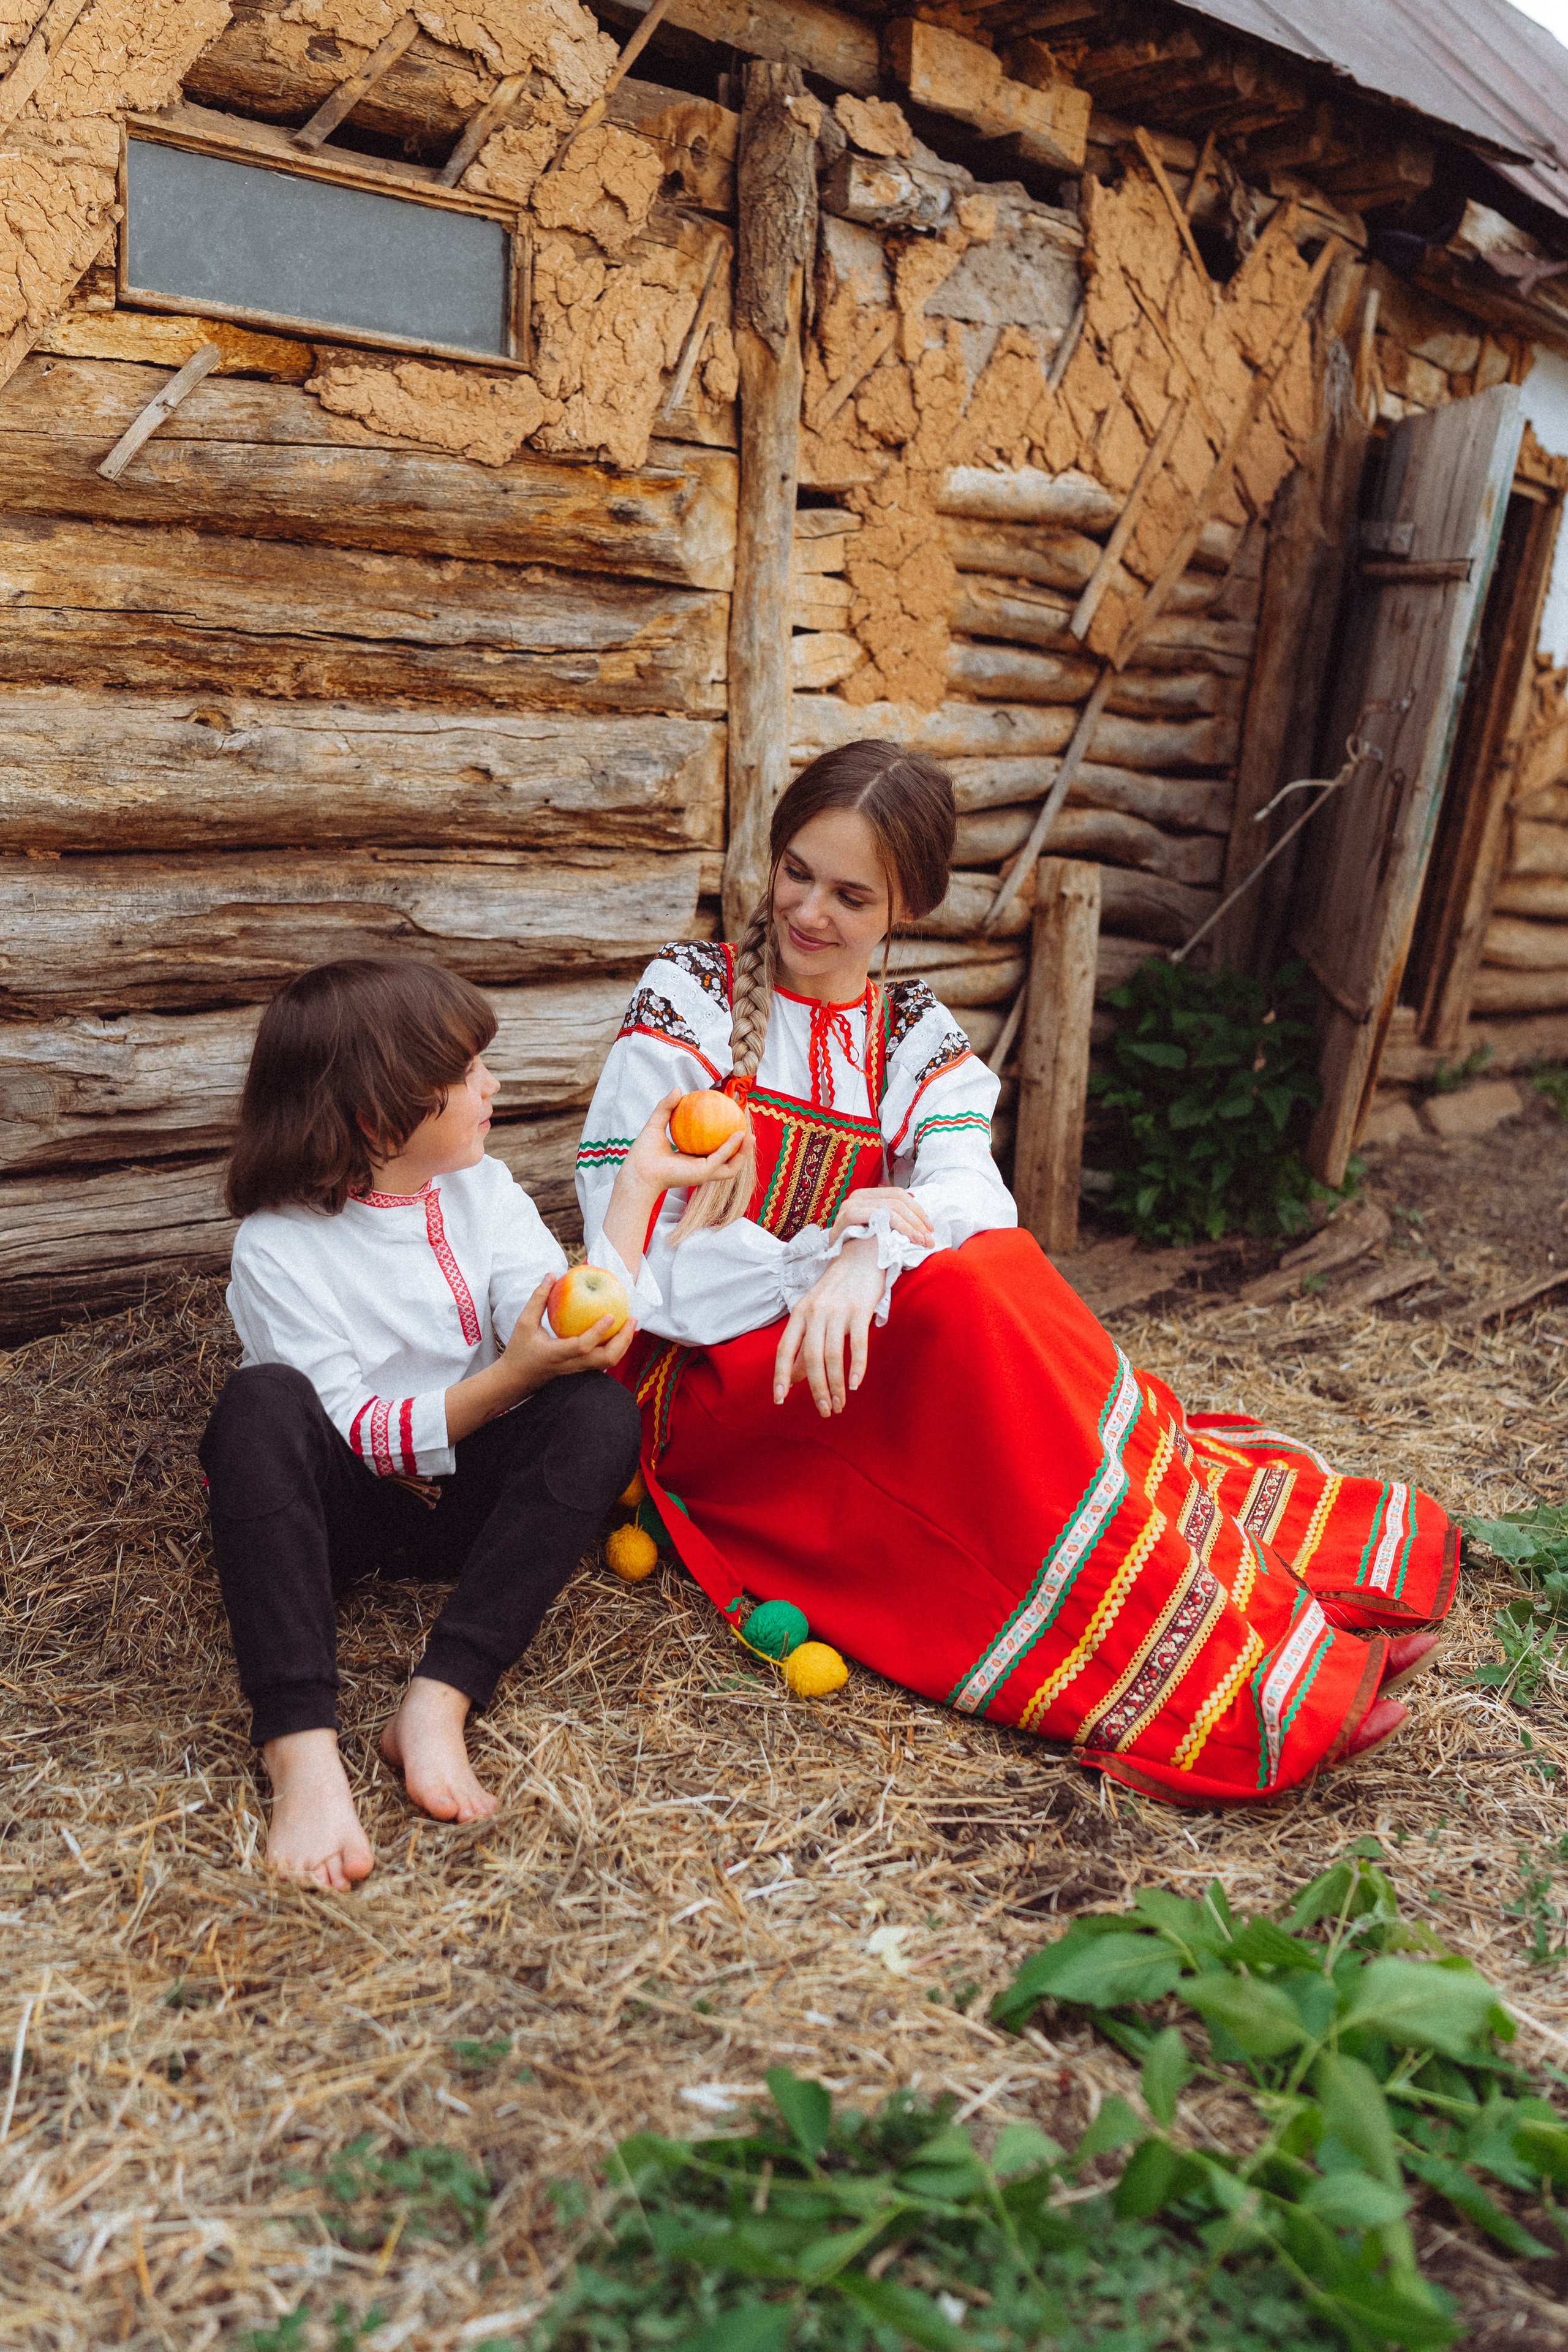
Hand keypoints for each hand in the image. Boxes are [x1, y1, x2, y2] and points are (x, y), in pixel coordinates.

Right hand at [502, 1274, 636, 1389]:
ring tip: (630, 1323)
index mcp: (556, 1354)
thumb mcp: (524, 1323)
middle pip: (606, 1360)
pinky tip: (618, 1330)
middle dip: (623, 1341)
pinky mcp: (581, 1369)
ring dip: (623, 1344)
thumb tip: (551, 1275)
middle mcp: (571, 1365)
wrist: (517, 1379)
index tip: (610, 1315)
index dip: (598, 1332)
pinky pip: (603, 1360)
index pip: (582, 1346)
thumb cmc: (519, 1350)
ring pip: (608, 1363)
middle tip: (631, 1319)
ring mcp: (578, 1370)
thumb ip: (538, 1299)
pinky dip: (615, 1346)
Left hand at [599, 1087, 746, 1270]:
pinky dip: (732, 1148)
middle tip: (747, 1130)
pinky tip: (739, 1134)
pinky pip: (722, 1158)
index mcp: (691, 1159)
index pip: (713, 1150)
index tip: (732, 1122)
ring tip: (751, 1136)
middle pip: (728, 1161)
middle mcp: (699, 1168)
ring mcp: (703, 1173)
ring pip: (732, 1166)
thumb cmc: (643, 1153)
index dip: (725, 1139)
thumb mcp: (656, 1123)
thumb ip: (666, 1107)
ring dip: (744, 1153)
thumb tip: (678, 1088)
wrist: (639, 1170)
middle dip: (741, 1150)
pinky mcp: (703, 1174)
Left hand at [773, 1237, 884, 1416]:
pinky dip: (857, 1366)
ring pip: (832, 1355)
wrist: (863, 1254)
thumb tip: (793, 1379)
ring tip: (840, 1405)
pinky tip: (856, 1384)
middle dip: (816, 1389)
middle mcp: (815, 1312)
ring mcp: (837, 1310)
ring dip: (836, 1385)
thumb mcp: (815, 1314)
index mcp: (800, 1313)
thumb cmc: (837, 1289)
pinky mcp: (860, 1309)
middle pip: (811, 1358)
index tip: (779, 1399)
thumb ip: (804, 1345)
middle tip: (824, 1411)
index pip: (785, 1349)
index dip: (781, 1375)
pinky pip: (857, 1344)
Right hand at [829, 1185, 933, 1250]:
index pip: (897, 1194)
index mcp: (865, 1197)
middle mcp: (857, 1197)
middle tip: (930, 1238)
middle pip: (897, 1198)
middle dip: (918, 1218)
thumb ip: (891, 1216)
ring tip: (923, 1241)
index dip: (917, 1209)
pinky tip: (911, 1238)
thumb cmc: (860, 1253)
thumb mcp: (878, 1231)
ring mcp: (851, 1205)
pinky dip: (901, 1226)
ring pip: (892, 1206)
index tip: (930, 1228)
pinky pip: (882, 1215)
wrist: (839, 1274)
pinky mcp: (849, 1216)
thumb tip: (914, 1198)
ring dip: (912, 1224)